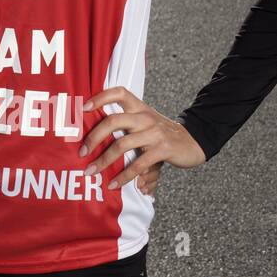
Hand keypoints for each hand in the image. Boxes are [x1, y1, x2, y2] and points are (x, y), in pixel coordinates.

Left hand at [79, 87, 206, 193]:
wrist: (194, 142)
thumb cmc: (162, 135)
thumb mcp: (145, 127)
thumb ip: (125, 134)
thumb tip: (99, 151)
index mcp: (139, 108)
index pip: (119, 93)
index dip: (101, 97)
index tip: (84, 107)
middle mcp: (145, 117)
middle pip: (113, 120)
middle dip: (93, 137)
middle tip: (82, 152)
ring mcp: (154, 132)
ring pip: (122, 144)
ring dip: (104, 161)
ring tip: (91, 171)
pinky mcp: (163, 149)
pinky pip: (138, 164)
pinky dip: (124, 176)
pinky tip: (114, 184)